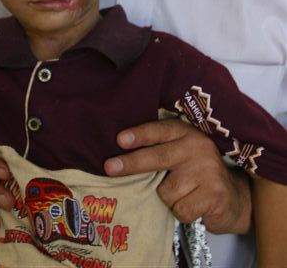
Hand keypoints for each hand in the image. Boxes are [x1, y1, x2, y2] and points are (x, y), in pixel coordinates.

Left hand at [104, 119, 251, 233]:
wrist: (234, 196)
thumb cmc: (196, 173)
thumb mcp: (180, 152)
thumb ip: (159, 149)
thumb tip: (120, 154)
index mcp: (185, 132)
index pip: (159, 131)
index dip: (139, 135)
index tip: (119, 139)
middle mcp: (197, 147)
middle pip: (158, 157)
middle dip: (131, 163)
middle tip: (109, 168)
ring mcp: (207, 170)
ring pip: (166, 191)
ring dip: (169, 198)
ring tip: (183, 193)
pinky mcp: (214, 194)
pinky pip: (180, 209)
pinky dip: (181, 212)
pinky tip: (194, 205)